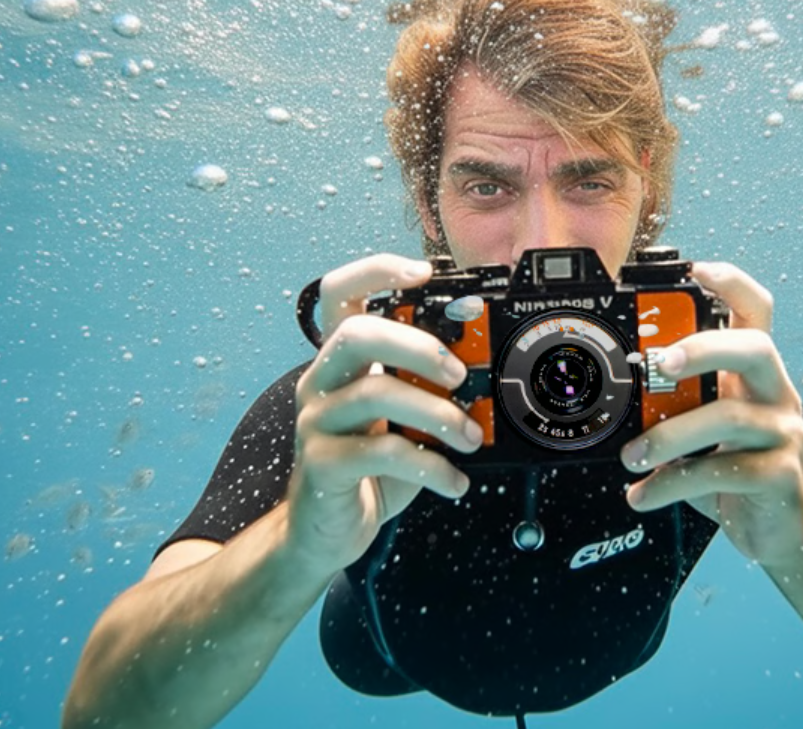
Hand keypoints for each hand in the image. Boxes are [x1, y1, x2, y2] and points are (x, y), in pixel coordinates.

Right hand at [287, 254, 482, 576]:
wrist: (327, 530)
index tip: (424, 272)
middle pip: (356, 333)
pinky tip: (454, 480)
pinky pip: (382, 452)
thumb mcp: (403, 420)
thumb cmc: (371, 467)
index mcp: (341, 361)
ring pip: (374, 392)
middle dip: (418, 344)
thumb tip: (486, 370)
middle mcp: (320, 382)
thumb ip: (428, 390)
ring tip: (470, 437)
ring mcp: (316, 422)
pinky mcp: (322, 465)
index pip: (340, 294)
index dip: (376, 271)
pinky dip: (431, 466)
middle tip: (461, 374)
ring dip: (437, 413)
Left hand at [620, 261, 802, 568]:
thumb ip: (673, 405)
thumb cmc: (736, 472)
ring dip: (669, 435)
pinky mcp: (780, 477)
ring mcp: (783, 434)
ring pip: (728, 417)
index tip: (696, 268)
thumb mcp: (705, 430)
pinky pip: (721, 471)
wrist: (779, 533)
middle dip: (705, 346)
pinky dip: (672, 483)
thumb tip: (613, 391)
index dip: (732, 282)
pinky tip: (644, 494)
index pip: (757, 311)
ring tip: (631, 456)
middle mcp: (776, 395)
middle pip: (756, 347)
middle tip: (661, 363)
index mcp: (754, 374)